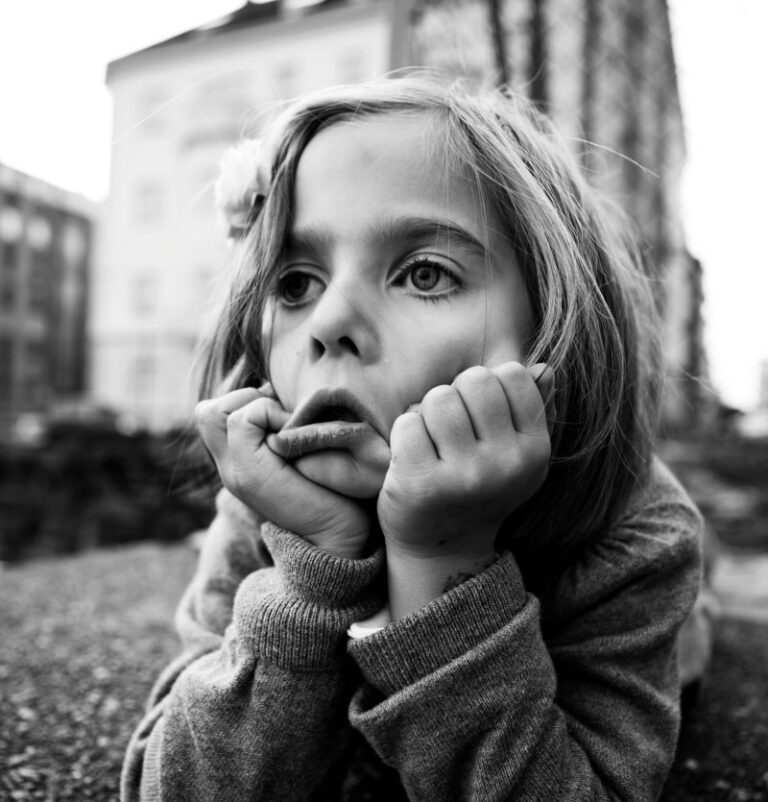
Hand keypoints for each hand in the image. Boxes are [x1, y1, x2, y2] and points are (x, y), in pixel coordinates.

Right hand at [196, 385, 371, 558]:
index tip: (282, 413)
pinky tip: (294, 436)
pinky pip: (242, 420)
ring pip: (215, 412)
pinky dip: (270, 414)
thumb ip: (280, 426)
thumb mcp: (299, 449)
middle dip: (246, 398)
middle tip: (283, 417)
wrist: (340, 536)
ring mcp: (234, 473)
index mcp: (239, 462)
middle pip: (207, 411)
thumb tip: (273, 387)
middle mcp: (229, 468)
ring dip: (259, 405)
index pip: (213, 413)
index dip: (245, 399)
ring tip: (289, 427)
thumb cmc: (334, 489)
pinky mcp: (249, 475)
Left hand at [377, 362, 551, 562]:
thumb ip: (533, 409)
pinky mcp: (422, 484)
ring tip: (433, 442)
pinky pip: (407, 423)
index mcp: (535, 450)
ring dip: (428, 413)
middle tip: (452, 428)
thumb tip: (543, 367)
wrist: (443, 546)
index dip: (489, 386)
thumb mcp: (516, 454)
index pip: (512, 374)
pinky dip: (404, 433)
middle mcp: (506, 464)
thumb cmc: (478, 486)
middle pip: (474, 379)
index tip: (481, 415)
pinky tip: (413, 458)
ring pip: (438, 398)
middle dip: (456, 394)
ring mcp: (464, 476)